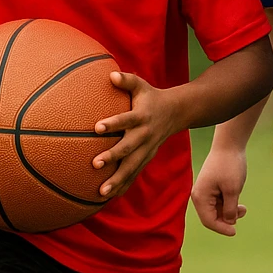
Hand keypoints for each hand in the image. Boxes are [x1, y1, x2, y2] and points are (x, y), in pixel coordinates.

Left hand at [92, 71, 187, 198]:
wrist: (177, 113)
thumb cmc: (151, 97)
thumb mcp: (141, 85)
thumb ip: (126, 80)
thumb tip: (111, 75)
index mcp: (141, 117)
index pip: (126, 120)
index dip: (113, 123)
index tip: (97, 127)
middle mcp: (145, 135)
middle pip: (128, 148)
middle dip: (112, 157)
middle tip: (95, 164)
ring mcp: (147, 150)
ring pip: (132, 167)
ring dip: (117, 180)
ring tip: (101, 192)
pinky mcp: (147, 158)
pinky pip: (134, 174)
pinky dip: (124, 186)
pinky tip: (110, 197)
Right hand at [191, 144, 248, 236]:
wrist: (229, 145)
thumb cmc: (230, 166)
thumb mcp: (232, 190)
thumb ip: (229, 209)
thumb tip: (228, 222)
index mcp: (200, 197)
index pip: (209, 221)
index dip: (222, 228)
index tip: (235, 231)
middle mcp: (199, 195)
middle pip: (211, 217)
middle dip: (226, 219)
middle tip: (242, 213)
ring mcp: (205, 191)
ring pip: (216, 210)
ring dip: (230, 212)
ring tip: (243, 208)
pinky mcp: (212, 187)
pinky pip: (218, 202)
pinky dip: (228, 204)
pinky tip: (239, 203)